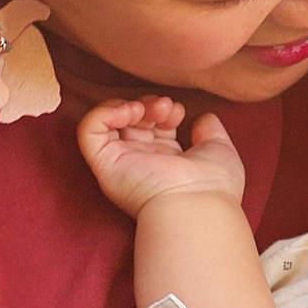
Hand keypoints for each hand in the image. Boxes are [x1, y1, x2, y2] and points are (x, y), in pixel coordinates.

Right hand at [76, 96, 249, 216]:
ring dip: (125, 106)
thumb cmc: (213, 186)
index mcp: (166, 161)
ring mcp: (121, 164)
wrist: (198, 203)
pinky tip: (128, 111)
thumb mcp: (219, 150)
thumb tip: (204, 118)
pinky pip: (88, 131)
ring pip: (107, 124)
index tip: (179, 112)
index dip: (165, 111)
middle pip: (132, 122)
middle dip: (149, 104)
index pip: (154, 126)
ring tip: (145, 109)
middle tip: (165, 107)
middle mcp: (142, 162)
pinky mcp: (105, 164)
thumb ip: (211, 132)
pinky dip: (104, 112)